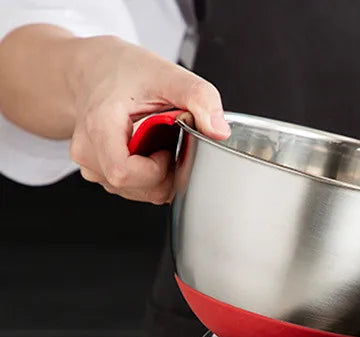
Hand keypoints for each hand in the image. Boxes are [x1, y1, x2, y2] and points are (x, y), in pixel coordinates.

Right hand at [68, 36, 229, 203]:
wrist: (93, 68)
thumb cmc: (123, 70)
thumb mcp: (166, 73)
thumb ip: (198, 97)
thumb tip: (219, 130)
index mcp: (99, 126)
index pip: (124, 174)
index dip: (156, 171)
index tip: (168, 150)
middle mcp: (88, 151)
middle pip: (136, 188)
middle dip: (165, 174)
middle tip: (169, 143)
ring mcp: (91, 165)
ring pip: (137, 193)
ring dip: (159, 176)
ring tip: (157, 144)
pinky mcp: (99, 173)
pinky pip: (133, 189)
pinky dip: (150, 177)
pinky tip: (150, 152)